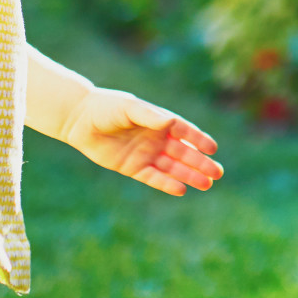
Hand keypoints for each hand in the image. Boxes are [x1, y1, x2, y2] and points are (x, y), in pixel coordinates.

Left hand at [66, 88, 224, 195]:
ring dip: (189, 175)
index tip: (213, 149)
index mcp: (159, 121)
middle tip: (218, 174)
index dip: (199, 140)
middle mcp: (156, 139)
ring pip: (172, 168)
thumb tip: (171, 122)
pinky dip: (167, 184)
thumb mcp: (129, 108)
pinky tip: (181, 189)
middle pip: (183, 153)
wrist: (80, 120)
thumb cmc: (106, 108)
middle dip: (200, 163)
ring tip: (207, 184)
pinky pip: (153, 177)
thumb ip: (150, 116)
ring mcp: (145, 154)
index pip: (184, 132)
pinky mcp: (133, 168)